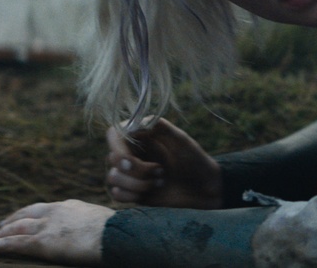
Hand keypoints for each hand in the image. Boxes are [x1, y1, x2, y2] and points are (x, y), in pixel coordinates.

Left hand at [0, 199, 112, 264]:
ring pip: (16, 228)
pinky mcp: (42, 242)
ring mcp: (48, 226)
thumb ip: (88, 223)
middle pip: (26, 215)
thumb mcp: (101, 220)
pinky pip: (14, 243)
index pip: (43, 208)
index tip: (21, 217)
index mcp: (70, 206)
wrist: (115, 235)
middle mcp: (55, 212)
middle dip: (10, 221)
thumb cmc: (115, 231)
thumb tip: (92, 231)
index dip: (29, 213)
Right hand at [106, 117, 221, 208]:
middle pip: (112, 158)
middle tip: (160, 171)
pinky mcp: (132, 191)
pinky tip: (149, 193)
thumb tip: (137, 121)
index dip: (117, 148)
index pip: (114, 135)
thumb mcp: (181, 140)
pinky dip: (131, 195)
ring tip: (160, 182)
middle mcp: (133, 152)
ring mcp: (131, 173)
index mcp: (142, 135)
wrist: (204, 188)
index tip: (132, 159)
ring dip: (137, 183)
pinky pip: (116, 194)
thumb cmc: (195, 160)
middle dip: (135, 169)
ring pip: (113, 177)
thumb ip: (160, 127)